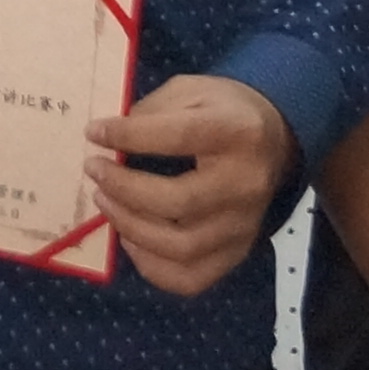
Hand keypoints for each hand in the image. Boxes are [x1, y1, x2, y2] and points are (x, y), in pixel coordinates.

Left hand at [79, 70, 298, 297]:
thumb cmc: (223, 110)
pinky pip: (191, 278)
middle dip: (124, 189)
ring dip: (131, 227)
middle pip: (179, 201)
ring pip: (182, 247)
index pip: (178, 136)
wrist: (275, 139)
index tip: (93, 132)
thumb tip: (108, 138)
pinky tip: (130, 239)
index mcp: (237, 132)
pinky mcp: (237, 252)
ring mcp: (244, 225)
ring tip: (105, 201)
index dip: (129, 135)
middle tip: (94, 170)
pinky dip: (152, 266)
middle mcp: (246, 184)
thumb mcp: (191, 90)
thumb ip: (152, 110)